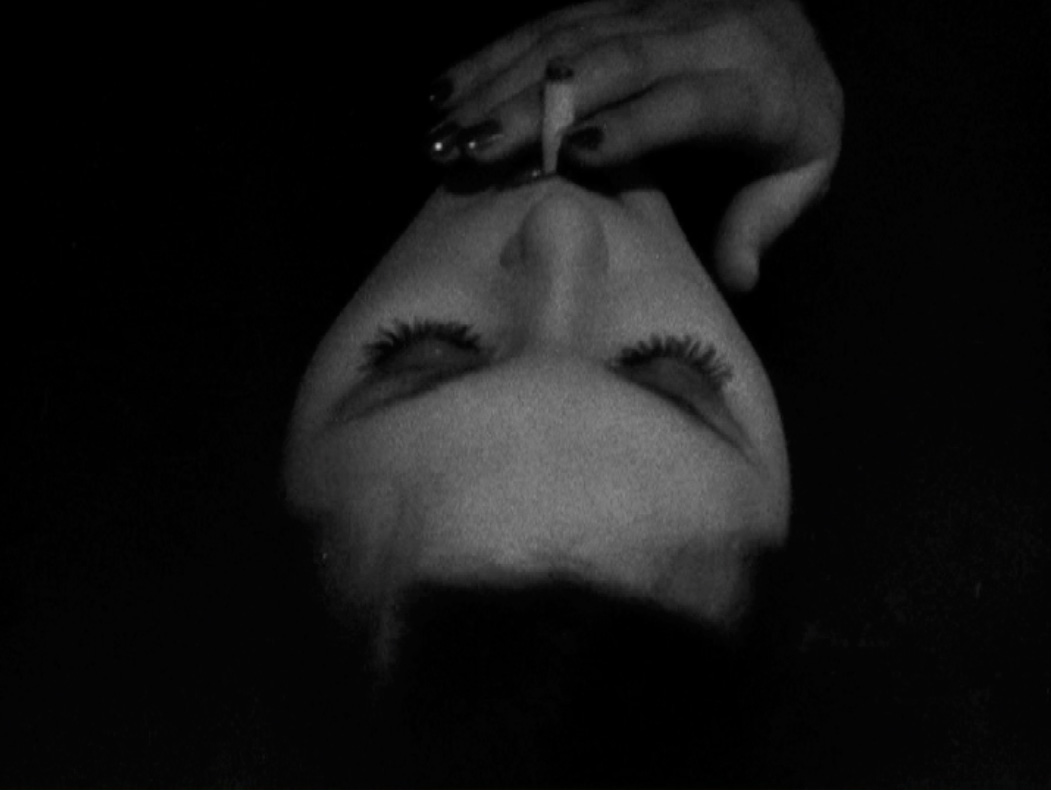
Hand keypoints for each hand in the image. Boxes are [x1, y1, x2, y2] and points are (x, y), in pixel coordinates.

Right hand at [426, 0, 842, 291]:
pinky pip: (552, 20)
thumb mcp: (804, 170)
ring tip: (441, 132)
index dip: (632, 124)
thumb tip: (737, 280)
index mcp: (751, 84)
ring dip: (498, 82)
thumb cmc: (793, 116)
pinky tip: (446, 88)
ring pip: (568, 39)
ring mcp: (653, 9)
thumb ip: (765, 221)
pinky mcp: (619, 1)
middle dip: (534, 107)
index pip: (686, 100)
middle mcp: (700, 32)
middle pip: (611, 63)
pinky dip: (494, 54)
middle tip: (471, 152)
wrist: (791, 27)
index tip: (572, 156)